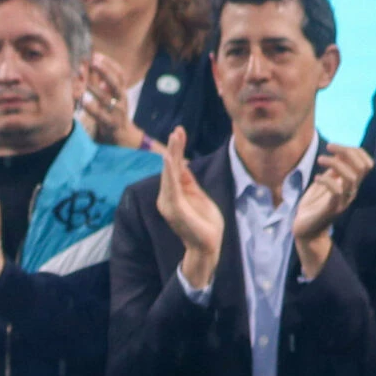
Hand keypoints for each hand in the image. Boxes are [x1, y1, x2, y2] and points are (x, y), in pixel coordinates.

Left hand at [81, 53, 166, 153]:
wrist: (123, 137)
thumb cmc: (114, 113)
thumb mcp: (111, 96)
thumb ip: (103, 82)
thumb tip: (92, 63)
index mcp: (122, 91)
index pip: (120, 73)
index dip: (110, 63)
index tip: (97, 54)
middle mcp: (121, 100)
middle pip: (116, 82)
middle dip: (105, 71)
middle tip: (93, 61)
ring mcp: (117, 112)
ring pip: (106, 98)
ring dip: (94, 88)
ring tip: (84, 80)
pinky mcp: (110, 124)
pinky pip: (101, 115)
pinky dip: (92, 108)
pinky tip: (84, 101)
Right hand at [156, 127, 222, 287]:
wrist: (208, 246)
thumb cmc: (204, 223)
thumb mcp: (198, 195)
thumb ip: (189, 181)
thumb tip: (184, 164)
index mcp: (174, 193)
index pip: (174, 167)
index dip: (177, 149)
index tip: (179, 131)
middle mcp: (167, 197)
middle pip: (170, 168)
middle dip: (174, 148)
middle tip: (177, 130)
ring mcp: (169, 203)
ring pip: (169, 174)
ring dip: (172, 155)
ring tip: (174, 139)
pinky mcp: (175, 209)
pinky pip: (171, 188)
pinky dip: (170, 172)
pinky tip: (171, 159)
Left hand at [292, 144, 373, 277]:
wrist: (305, 229)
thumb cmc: (314, 204)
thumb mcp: (325, 182)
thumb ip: (333, 171)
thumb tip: (339, 155)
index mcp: (352, 185)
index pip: (366, 163)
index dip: (354, 150)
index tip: (335, 147)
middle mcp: (351, 192)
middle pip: (362, 167)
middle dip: (346, 152)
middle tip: (328, 146)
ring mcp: (343, 201)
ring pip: (351, 177)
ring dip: (335, 163)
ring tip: (320, 159)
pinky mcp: (333, 209)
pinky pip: (337, 191)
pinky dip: (327, 180)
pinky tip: (316, 177)